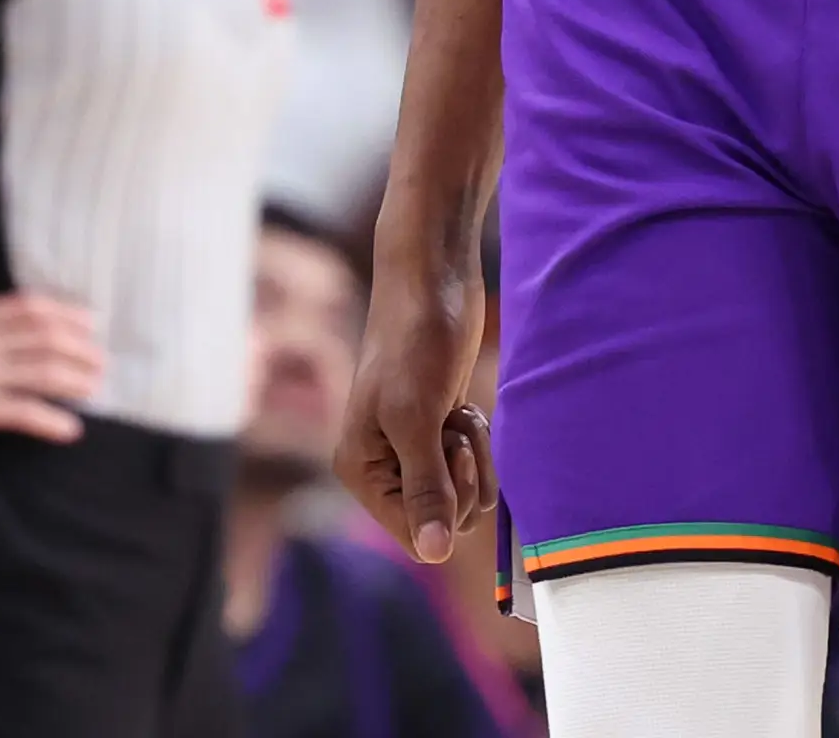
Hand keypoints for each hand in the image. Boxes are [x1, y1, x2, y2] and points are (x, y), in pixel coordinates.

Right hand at [0, 293, 103, 443]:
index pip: (31, 307)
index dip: (65, 313)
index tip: (88, 321)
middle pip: (48, 337)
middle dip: (80, 347)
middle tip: (101, 360)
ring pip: (44, 371)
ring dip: (75, 379)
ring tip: (94, 388)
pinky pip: (23, 411)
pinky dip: (52, 420)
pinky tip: (70, 429)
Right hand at [339, 248, 492, 563]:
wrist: (434, 282)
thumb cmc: (416, 343)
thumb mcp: (418, 419)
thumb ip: (425, 489)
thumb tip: (434, 556)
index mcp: (362, 472)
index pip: (415, 536)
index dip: (445, 510)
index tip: (447, 458)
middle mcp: (383, 467)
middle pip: (445, 520)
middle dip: (461, 478)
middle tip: (451, 429)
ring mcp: (413, 449)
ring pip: (464, 495)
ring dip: (473, 457)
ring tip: (456, 413)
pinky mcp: (440, 429)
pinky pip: (472, 467)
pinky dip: (477, 441)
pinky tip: (462, 406)